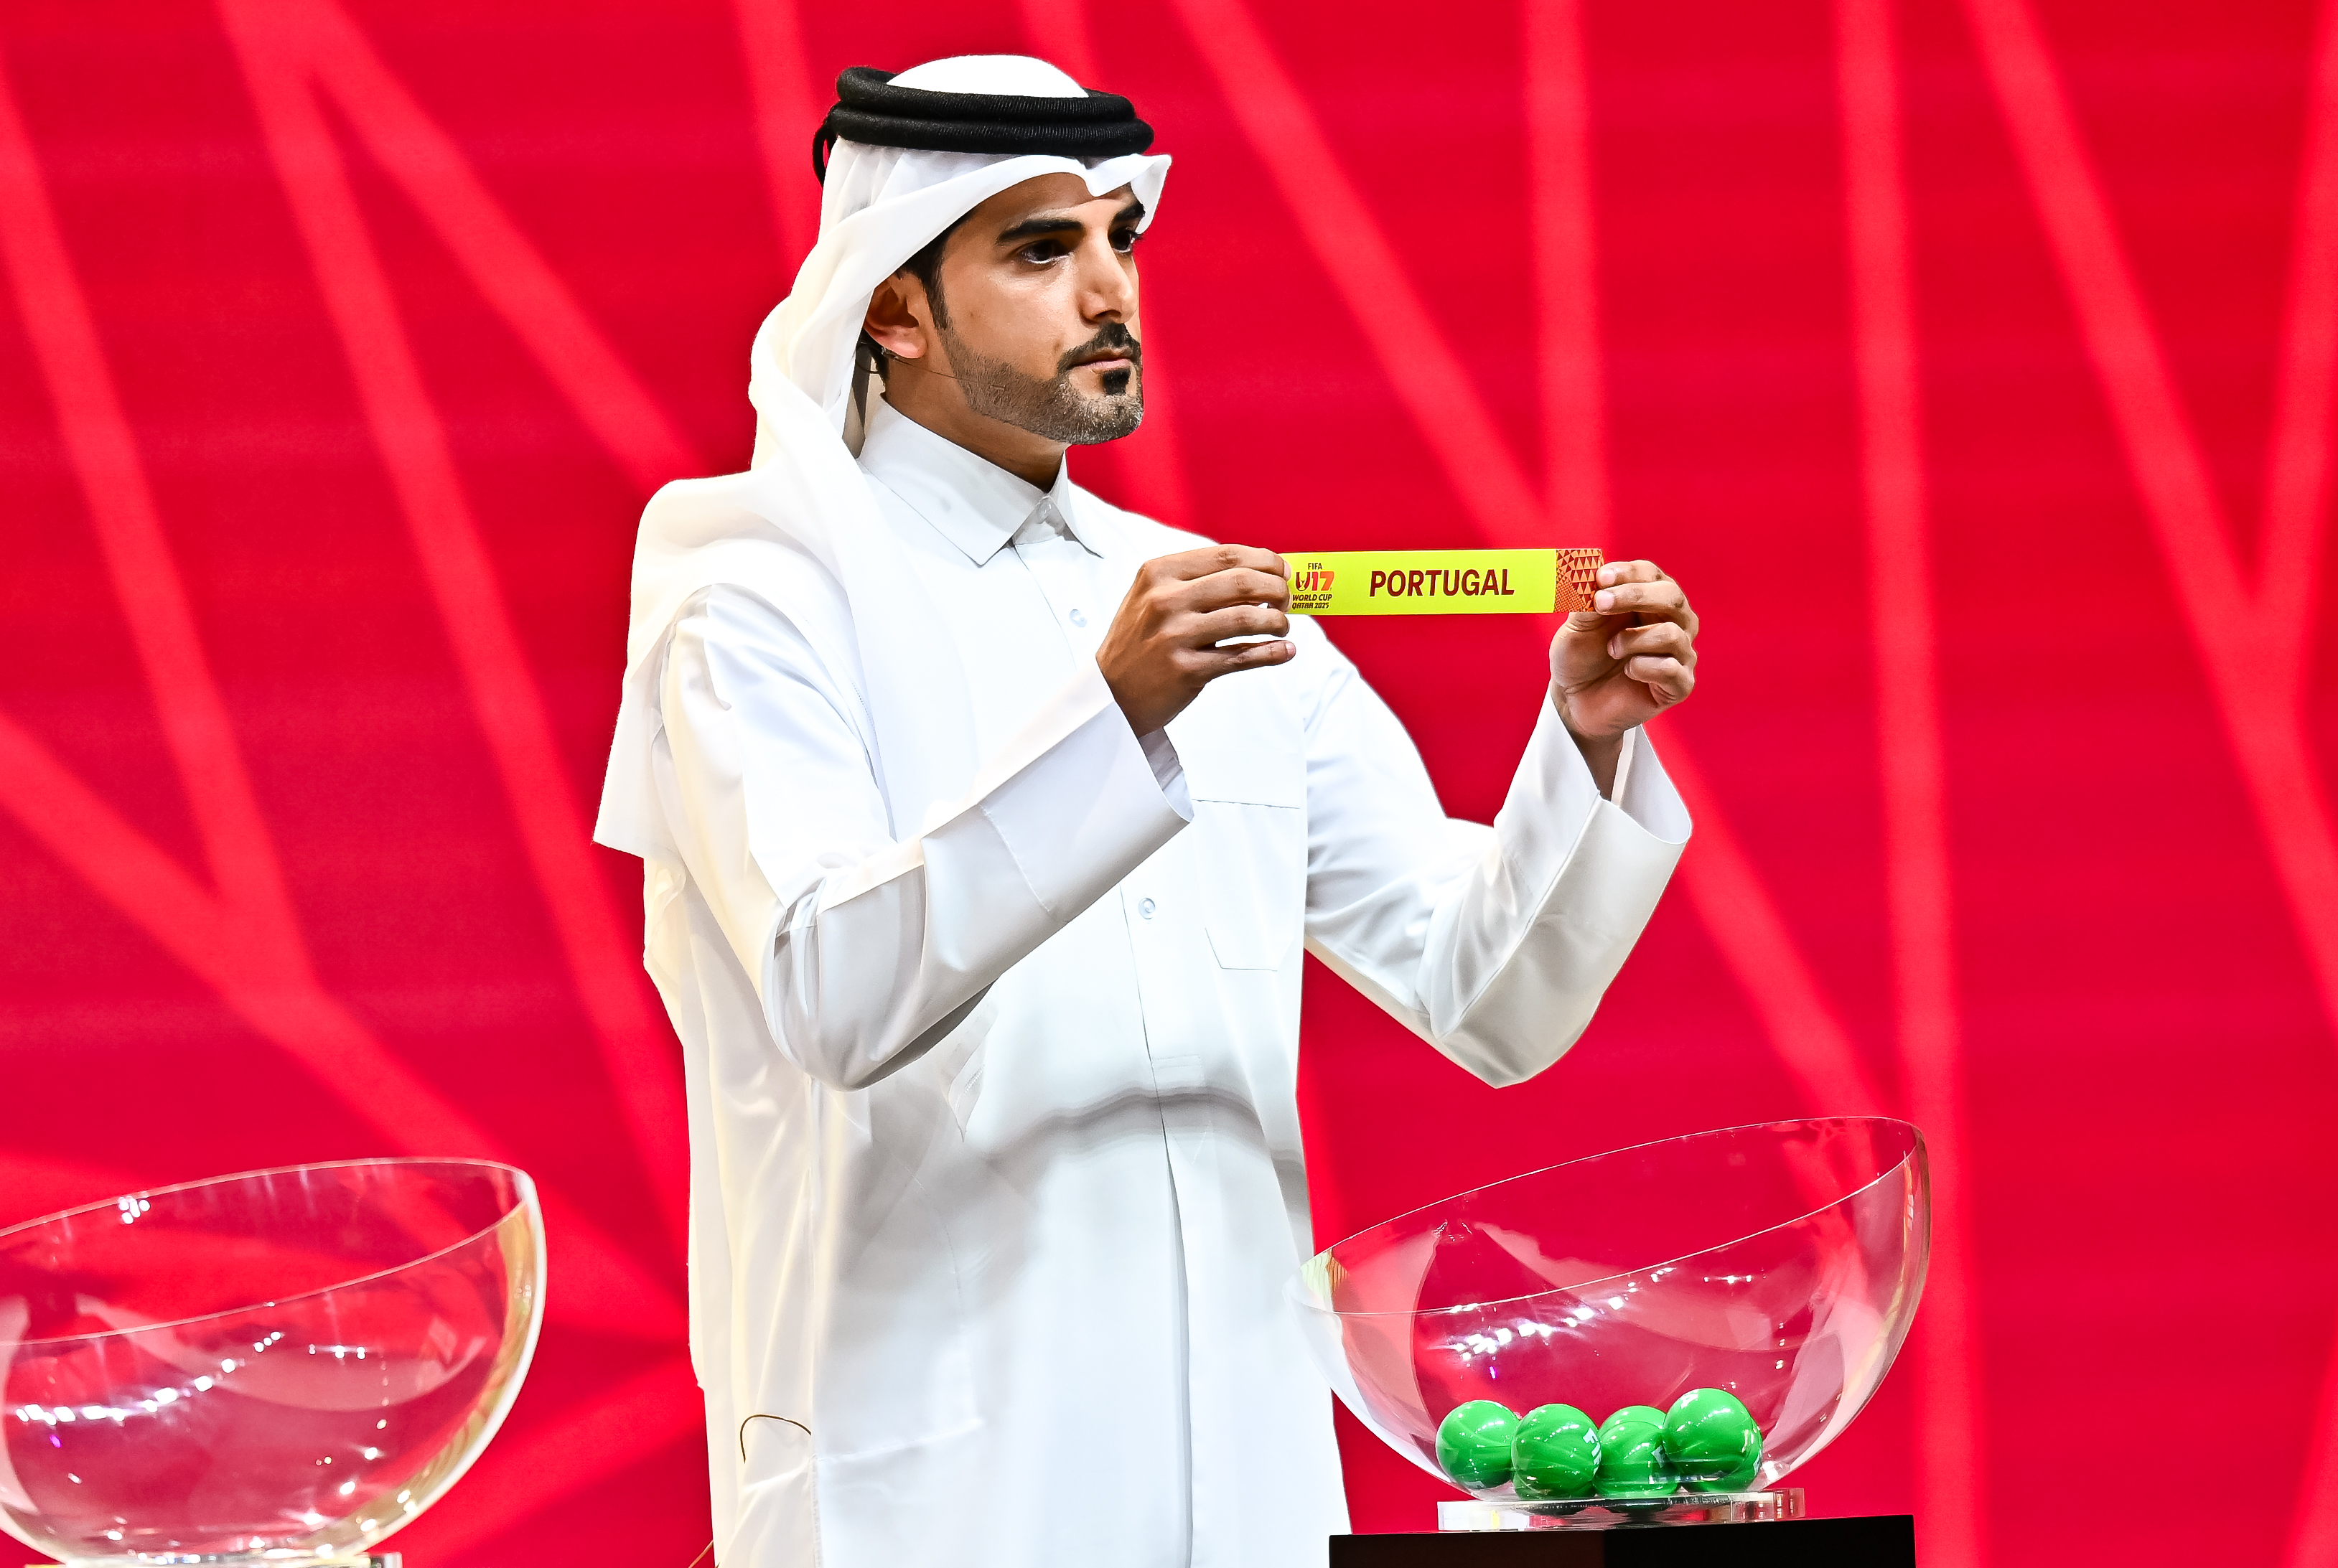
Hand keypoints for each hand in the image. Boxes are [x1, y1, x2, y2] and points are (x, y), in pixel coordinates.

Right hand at [1098, 545, 1294, 734]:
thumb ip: (1196, 581)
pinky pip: (1242, 657)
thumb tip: (1260, 575)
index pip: (1227, 555)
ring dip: (1277, 621)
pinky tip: (1284, 651)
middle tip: (1286, 600)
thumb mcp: (1153, 597)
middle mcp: (1165, 600)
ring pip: (1247, 618)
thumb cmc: (1140, 640)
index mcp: (1158, 573)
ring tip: (1282, 626)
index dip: (1265, 560)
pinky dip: (1271, 653)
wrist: (1110, 692)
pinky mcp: (1187, 670)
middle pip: (1242, 582)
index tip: (1283, 570)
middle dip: (1277, 589)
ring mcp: (1175, 636)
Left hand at [1549, 559, 1697, 782]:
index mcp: (1651, 599)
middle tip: (1602, 602)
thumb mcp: (1577, 626)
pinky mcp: (1681, 684)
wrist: (1577, 700)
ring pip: (1672, 634)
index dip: (1628, 573)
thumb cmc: (1582, 657)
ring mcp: (1681, 653)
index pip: (1651, 574)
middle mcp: (1674, 621)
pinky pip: (1671, 669)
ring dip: (1634, 640)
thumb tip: (1593, 579)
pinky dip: (1642, 667)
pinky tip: (1627, 671)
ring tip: (1612, 649)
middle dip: (1635, 596)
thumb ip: (1587, 602)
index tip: (1601, 578)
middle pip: (1672, 597)